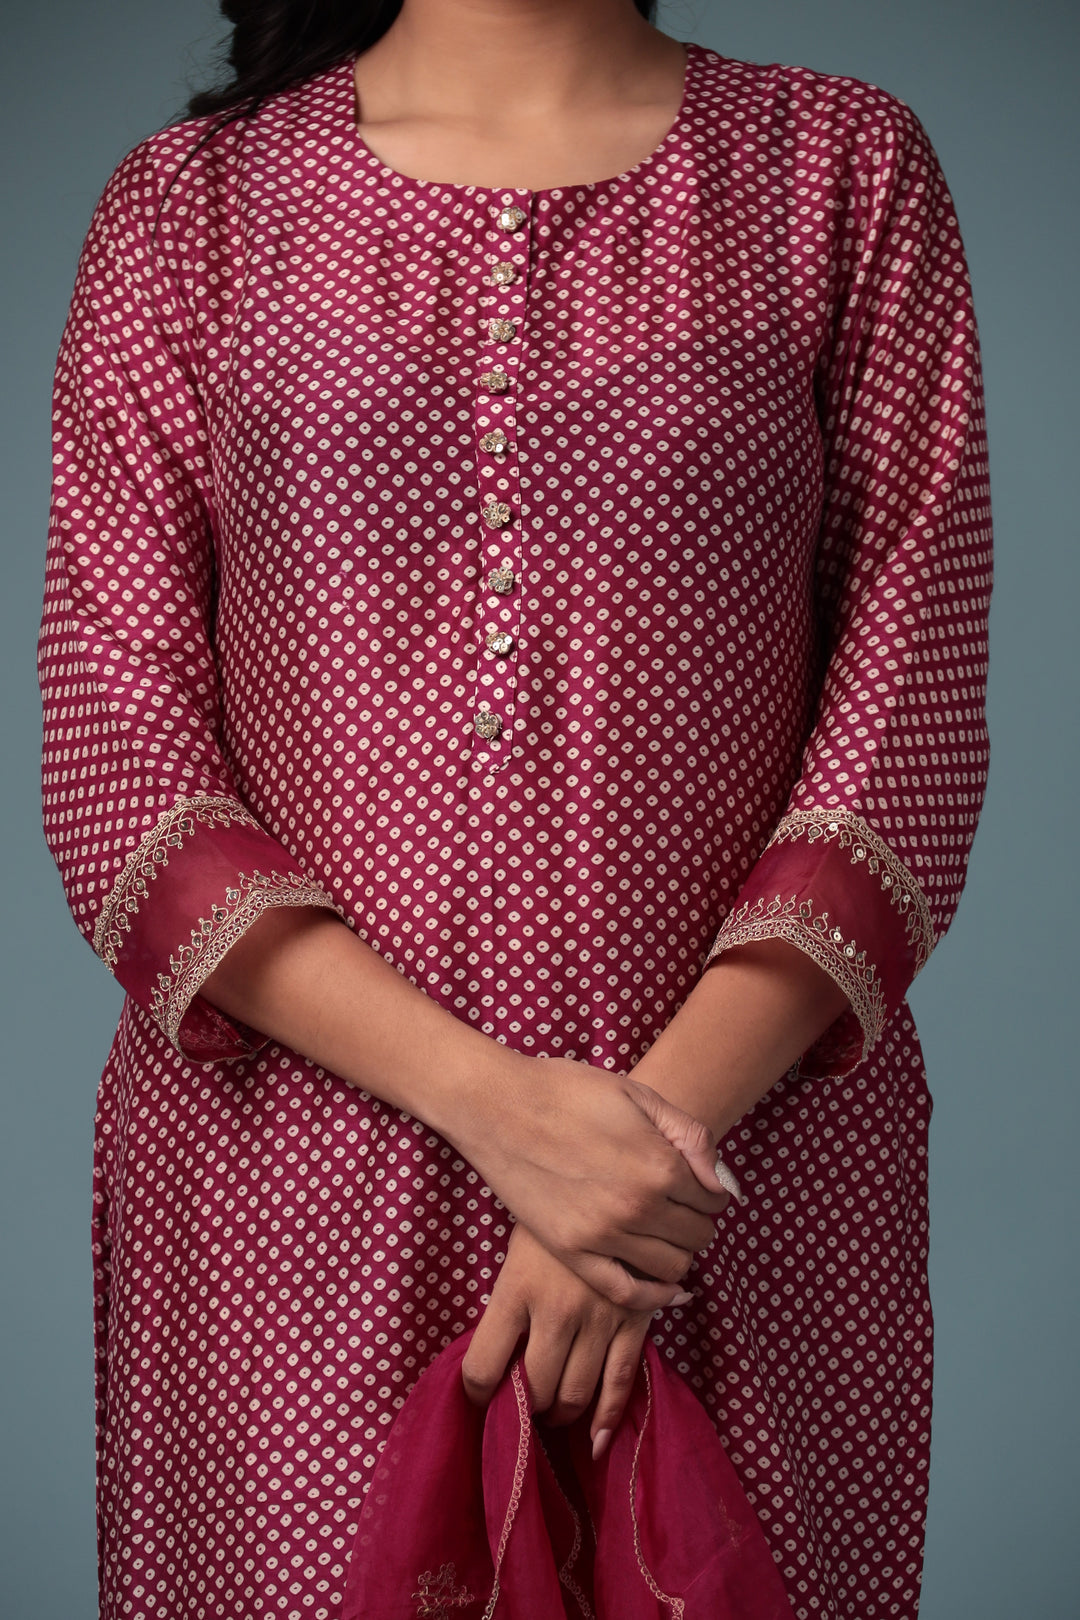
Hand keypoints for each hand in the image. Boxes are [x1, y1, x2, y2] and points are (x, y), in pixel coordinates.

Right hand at [449, 1053, 732, 1311]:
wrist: (497, 1105)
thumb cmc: (568, 1090)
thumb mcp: (638, 1095)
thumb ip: (691, 1137)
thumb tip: (723, 1184)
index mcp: (659, 1164)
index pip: (713, 1199)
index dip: (710, 1192)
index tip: (696, 1186)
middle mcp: (638, 1206)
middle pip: (697, 1236)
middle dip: (697, 1222)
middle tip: (681, 1208)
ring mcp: (603, 1234)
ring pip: (673, 1268)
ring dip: (679, 1253)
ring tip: (664, 1234)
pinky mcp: (572, 1252)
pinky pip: (627, 1293)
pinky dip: (655, 1298)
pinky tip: (665, 1289)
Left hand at [462, 1222, 655, 1458]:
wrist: (615, 1181)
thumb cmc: (554, 1214)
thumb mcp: (517, 1249)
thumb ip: (507, 1301)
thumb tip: (495, 1357)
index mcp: (516, 1288)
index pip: (483, 1366)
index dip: (477, 1392)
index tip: (480, 1396)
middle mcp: (556, 1310)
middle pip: (534, 1389)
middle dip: (525, 1408)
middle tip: (523, 1404)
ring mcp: (599, 1319)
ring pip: (575, 1393)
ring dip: (560, 1414)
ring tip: (553, 1410)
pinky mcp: (634, 1322)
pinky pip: (620, 1383)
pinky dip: (608, 1419)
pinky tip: (596, 1441)